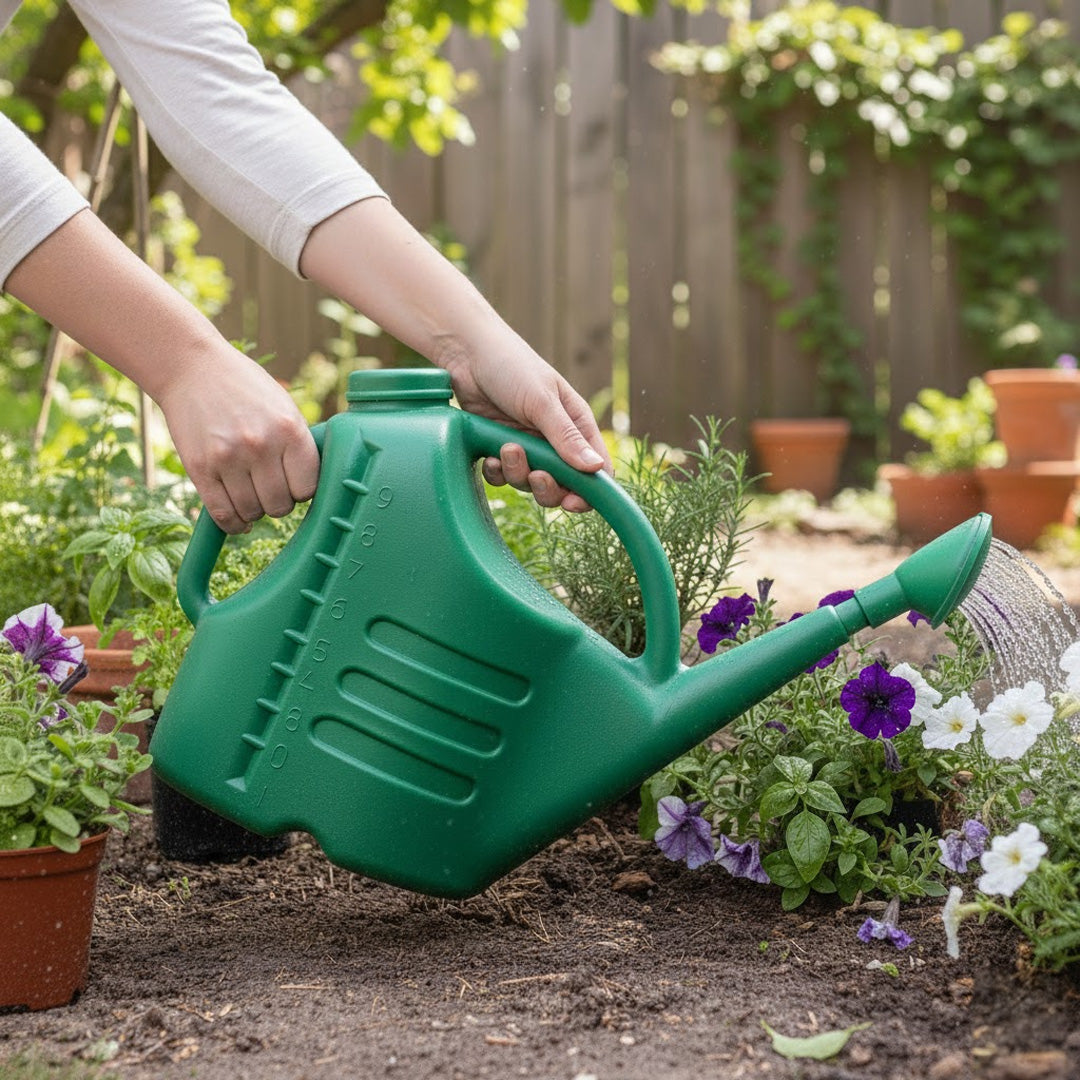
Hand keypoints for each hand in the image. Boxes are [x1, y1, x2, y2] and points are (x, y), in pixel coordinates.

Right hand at [156, 354, 318, 533]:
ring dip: (254, 510)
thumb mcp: (284, 407)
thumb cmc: (245, 389)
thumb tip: (313, 487)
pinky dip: (233, 523)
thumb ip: (298, 445)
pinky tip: (237, 517)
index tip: (294, 483)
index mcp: (290, 430)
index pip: (308, 488)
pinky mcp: (200, 468)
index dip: (302, 490)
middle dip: (278, 502)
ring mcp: (229, 458)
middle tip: (270, 488)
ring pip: (252, 512)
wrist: (193, 368)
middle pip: (281, 505)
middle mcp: (261, 445)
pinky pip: (223, 514)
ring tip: (251, 493)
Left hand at [298, 200, 611, 511]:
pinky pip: (502, 476)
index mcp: (576, 424)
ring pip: (529, 483)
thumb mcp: (541, 401)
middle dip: (547, 487)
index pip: (596, 469)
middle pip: (562, 485)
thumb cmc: (511, 365)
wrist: (464, 352)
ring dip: (517, 473)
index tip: (573, 502)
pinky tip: (488, 454)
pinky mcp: (499, 448)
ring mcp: (526, 445)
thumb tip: (596, 469)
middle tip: (534, 475)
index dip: (590, 492)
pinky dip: (496, 472)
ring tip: (505, 448)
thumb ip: (565, 438)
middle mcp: (554, 439)